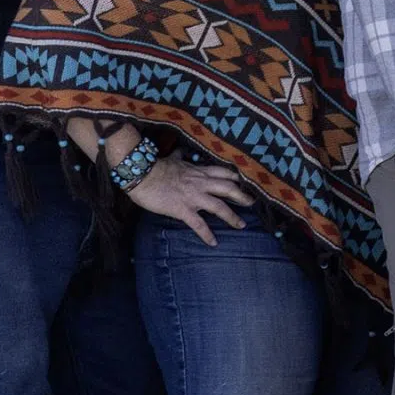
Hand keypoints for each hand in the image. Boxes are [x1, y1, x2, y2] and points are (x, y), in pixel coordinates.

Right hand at [127, 156, 254, 242]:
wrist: (141, 175)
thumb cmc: (155, 167)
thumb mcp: (172, 159)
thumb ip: (180, 157)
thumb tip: (180, 151)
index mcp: (199, 171)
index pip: (223, 173)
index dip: (236, 178)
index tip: (246, 182)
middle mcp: (201, 183)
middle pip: (229, 188)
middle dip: (243, 196)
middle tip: (253, 203)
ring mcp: (193, 197)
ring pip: (219, 207)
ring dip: (232, 217)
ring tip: (241, 225)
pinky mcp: (183, 209)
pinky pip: (198, 224)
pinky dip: (207, 234)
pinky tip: (213, 243)